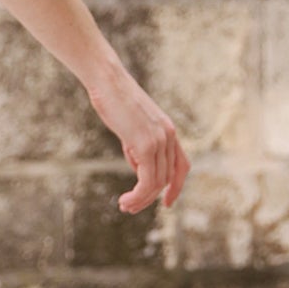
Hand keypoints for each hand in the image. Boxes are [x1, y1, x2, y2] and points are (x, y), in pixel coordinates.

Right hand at [85, 67, 190, 212]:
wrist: (107, 80)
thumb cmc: (114, 99)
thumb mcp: (130, 125)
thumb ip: (138, 145)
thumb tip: (138, 166)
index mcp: (168, 131)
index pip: (181, 166)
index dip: (176, 187)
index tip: (166, 202)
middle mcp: (169, 136)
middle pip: (167, 178)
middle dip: (149, 198)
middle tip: (129, 207)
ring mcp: (159, 141)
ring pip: (157, 183)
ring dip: (141, 200)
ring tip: (125, 206)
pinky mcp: (146, 145)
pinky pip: (147, 180)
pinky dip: (138, 195)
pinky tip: (124, 199)